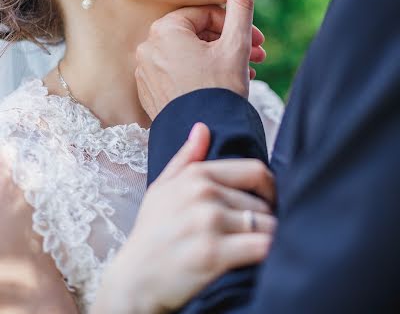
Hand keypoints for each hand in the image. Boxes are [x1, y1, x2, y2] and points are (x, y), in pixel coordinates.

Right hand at [91, 123, 275, 313]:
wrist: (133, 281)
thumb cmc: (151, 234)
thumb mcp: (162, 188)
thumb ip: (186, 158)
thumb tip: (202, 127)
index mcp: (196, 175)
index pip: (255, 171)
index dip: (270, 188)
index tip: (270, 204)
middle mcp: (203, 193)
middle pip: (262, 203)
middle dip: (266, 220)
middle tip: (258, 235)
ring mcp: (208, 221)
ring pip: (266, 225)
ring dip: (268, 239)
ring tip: (257, 249)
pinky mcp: (213, 253)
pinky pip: (261, 247)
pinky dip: (269, 254)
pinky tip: (261, 261)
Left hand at [136, 0, 263, 119]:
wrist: (208, 135)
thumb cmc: (221, 89)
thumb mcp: (236, 43)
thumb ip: (240, 3)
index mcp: (165, 30)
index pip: (204, 15)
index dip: (233, 25)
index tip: (255, 39)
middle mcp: (147, 47)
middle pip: (195, 34)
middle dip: (228, 43)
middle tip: (256, 54)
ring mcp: (144, 71)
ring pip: (187, 54)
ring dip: (217, 59)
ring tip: (245, 72)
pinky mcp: (147, 91)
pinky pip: (175, 73)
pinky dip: (197, 74)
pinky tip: (220, 83)